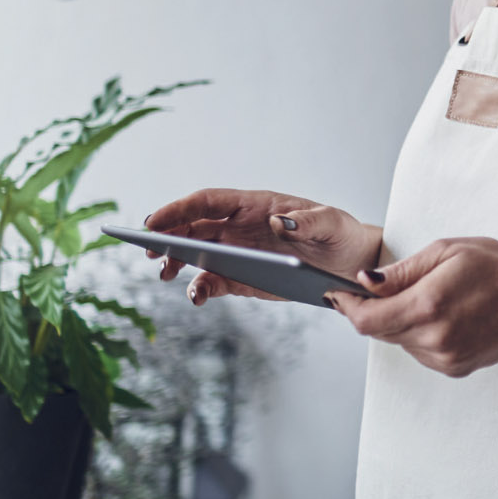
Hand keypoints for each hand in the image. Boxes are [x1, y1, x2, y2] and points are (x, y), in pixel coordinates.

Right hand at [144, 188, 383, 303]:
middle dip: (166, 236)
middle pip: (191, 226)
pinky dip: (199, 288)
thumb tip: (279, 220)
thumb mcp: (331, 223)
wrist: (350, 264)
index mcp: (254, 205)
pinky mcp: (242, 278)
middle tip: (147, 251)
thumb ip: (308, 221)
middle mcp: (238, 226)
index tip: (154, 221)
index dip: (178, 209)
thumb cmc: (339, 233)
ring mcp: (238, 252)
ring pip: (195, 254)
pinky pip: (212, 281)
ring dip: (175, 261)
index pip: (206, 202)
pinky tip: (196, 297)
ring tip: (164, 274)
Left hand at [327, 236, 497, 378]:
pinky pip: (420, 351)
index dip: (347, 307)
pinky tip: (446, 316)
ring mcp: (444, 357)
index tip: (339, 293)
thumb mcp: (447, 252)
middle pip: (379, 331)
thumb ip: (401, 271)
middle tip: (387, 288)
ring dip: (401, 321)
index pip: (366, 320)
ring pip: (399, 341)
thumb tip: (365, 282)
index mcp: (428, 305)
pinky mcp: (453, 368)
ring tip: (432, 298)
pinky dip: (421, 334)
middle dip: (375, 310)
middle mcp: (433, 338)